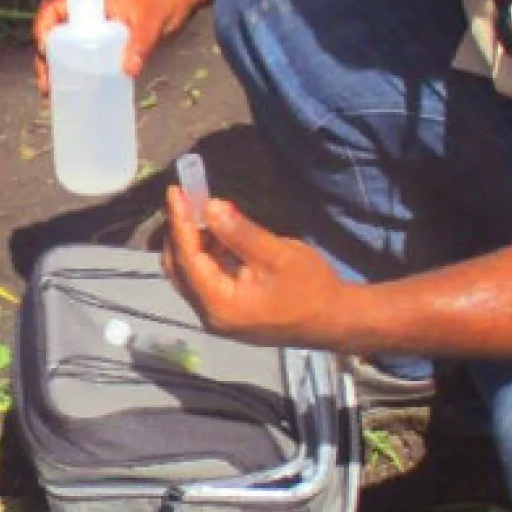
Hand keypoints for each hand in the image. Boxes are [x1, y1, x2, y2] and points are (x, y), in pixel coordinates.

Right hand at [31, 0, 198, 91]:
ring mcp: (98, 28)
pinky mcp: (110, 41)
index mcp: (90, 0)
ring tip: (54, 94)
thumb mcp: (150, 20)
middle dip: (46, 59)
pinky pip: (87, 55)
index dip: (43, 28)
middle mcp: (89, 14)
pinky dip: (79, 72)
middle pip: (56, 35)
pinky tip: (78, 92)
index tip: (44, 51)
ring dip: (58, 69)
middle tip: (47, 85)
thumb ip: (140, 43)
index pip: (54, 9)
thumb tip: (129, 71)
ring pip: (69, 48)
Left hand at [160, 187, 344, 346]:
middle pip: (179, 269)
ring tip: (199, 209)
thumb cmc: (311, 289)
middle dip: (179, 232)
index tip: (175, 191)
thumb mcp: (278, 255)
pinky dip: (206, 254)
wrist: (335, 320)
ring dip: (192, 242)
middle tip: (184, 198)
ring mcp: (218, 315)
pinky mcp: (228, 310)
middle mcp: (210, 314)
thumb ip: (241, 233)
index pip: (188, 258)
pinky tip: (216, 232)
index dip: (180, 222)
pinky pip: (206, 279)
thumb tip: (211, 207)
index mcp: (220, 304)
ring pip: (190, 274)